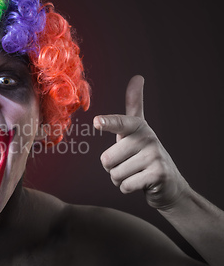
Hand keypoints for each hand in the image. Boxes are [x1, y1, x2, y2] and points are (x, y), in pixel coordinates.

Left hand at [94, 75, 188, 209]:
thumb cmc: (144, 153)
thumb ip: (134, 105)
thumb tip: (138, 77)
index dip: (107, 123)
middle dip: (112, 168)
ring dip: (120, 179)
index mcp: (137, 127)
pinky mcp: (158, 175)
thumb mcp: (136, 130)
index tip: (97, 122)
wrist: (168, 183)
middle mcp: (147, 138)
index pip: (119, 123)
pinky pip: (125, 185)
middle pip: (106, 159)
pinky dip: (127, 188)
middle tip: (129, 165)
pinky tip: (140, 183)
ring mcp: (155, 156)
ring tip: (135, 173)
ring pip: (115, 174)